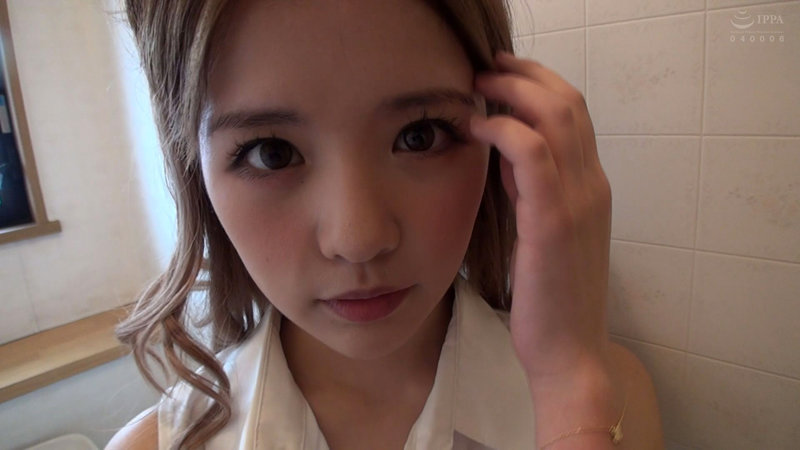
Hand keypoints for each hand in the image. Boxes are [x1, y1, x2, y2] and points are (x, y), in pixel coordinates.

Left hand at [470, 52, 612, 385]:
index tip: (500, 75)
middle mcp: (592, 185)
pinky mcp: (553, 221)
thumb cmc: (550, 297)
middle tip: (485, 66)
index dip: (537, 83)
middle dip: (524, 73)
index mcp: (591, 187)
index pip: (574, 113)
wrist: (569, 351)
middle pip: (569, 101)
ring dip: (512, 90)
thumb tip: (504, 156)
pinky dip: (504, 128)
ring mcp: (578, 201)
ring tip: (476, 85)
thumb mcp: (542, 233)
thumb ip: (529, 191)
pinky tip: (477, 125)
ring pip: (556, 116)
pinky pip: (533, 153)